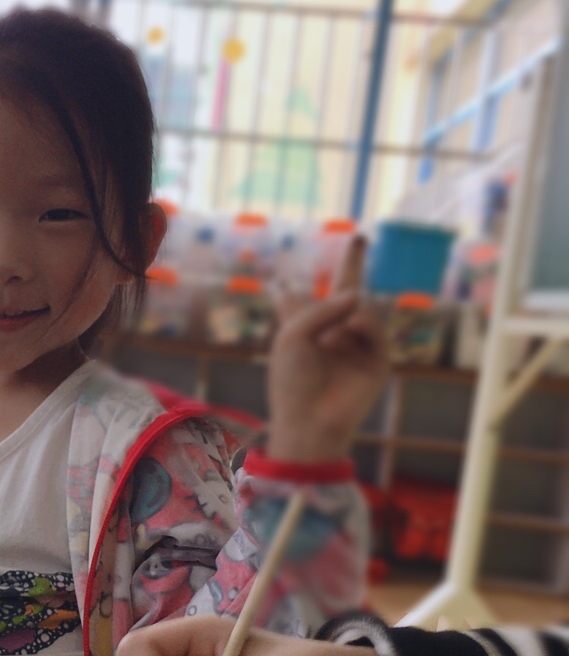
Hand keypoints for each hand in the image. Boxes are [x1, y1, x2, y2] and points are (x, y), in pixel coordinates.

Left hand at [267, 237, 388, 461]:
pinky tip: (350, 328)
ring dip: (346, 312)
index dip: (287, 291)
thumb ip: (322, 307)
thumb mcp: (293, 335)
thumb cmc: (292, 381)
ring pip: (360, 308)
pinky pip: (373, 327)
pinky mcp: (375, 360)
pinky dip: (363, 323)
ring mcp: (354, 346)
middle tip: (359, 236)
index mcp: (300, 331)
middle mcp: (329, 335)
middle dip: (353, 264)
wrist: (311, 419)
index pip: (294, 303)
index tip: (280, 279)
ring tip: (332, 336)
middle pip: (343, 294)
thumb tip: (359, 296)